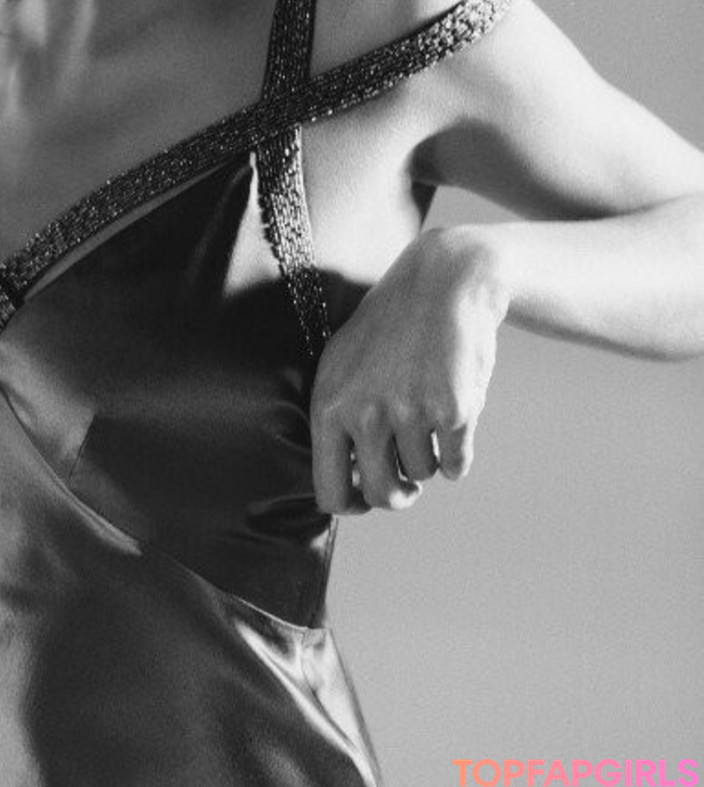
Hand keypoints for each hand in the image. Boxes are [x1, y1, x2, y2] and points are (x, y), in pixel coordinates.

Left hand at [311, 227, 506, 512]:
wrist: (444, 282)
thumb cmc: (391, 326)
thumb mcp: (341, 364)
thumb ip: (335, 421)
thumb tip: (342, 485)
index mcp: (329, 405)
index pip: (330, 492)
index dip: (353, 503)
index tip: (368, 497)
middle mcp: (364, 413)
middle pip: (382, 495)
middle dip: (399, 494)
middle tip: (408, 479)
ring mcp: (409, 412)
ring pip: (422, 476)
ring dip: (428, 456)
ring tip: (427, 412)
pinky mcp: (453, 411)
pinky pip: (455, 466)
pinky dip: (457, 454)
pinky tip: (453, 414)